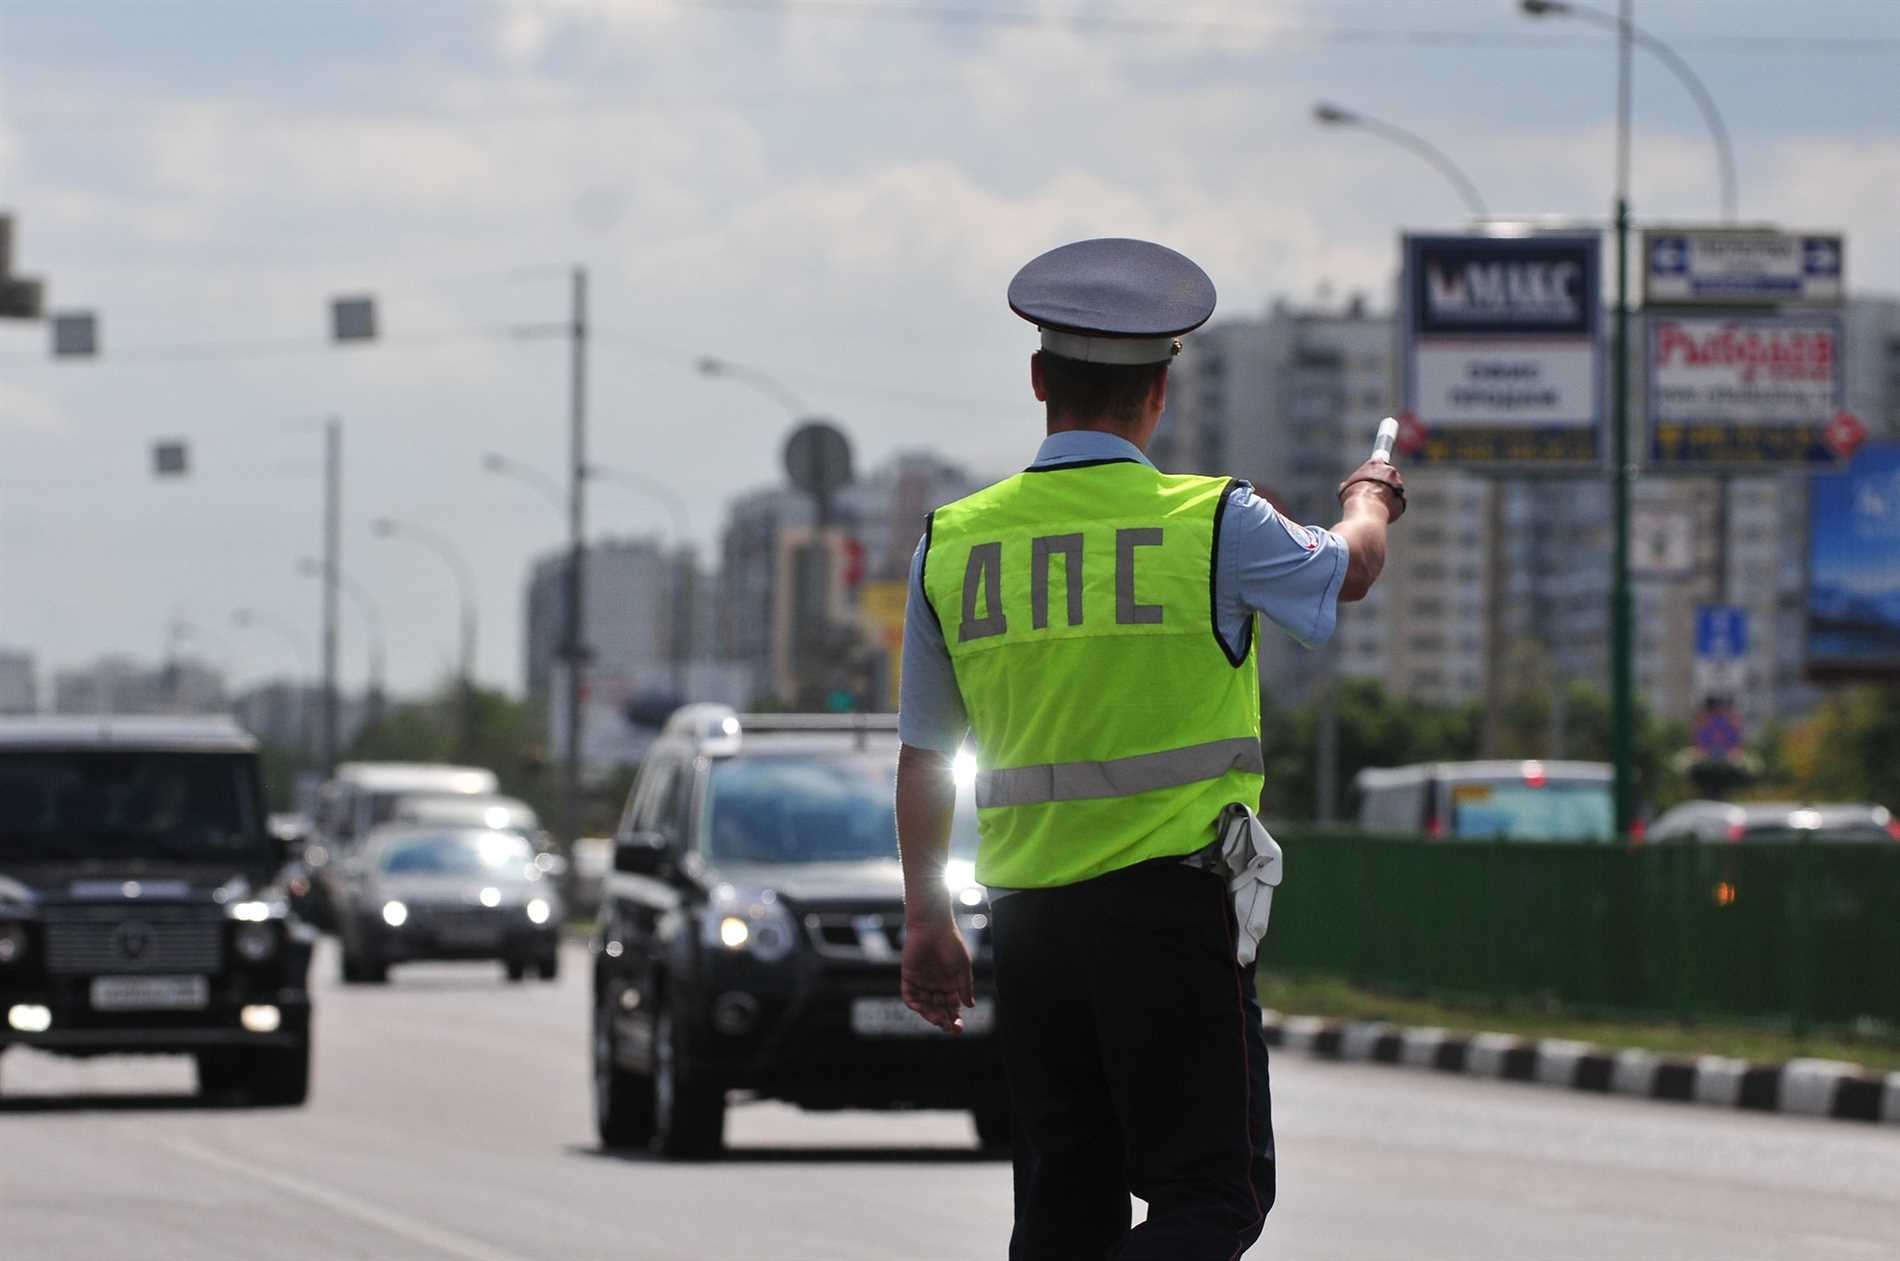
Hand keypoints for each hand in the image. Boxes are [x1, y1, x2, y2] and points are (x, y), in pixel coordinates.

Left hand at [901, 916, 972, 1034]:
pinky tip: (923, 1009)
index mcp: (951, 984)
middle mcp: (936, 985)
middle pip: (939, 1009)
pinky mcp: (909, 977)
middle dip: (944, 1020)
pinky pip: (910, 996)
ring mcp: (922, 982)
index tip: (958, 1027)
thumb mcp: (962, 967)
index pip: (952, 1007)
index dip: (955, 1018)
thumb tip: (970, 1006)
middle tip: (949, 1028)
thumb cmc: (951, 943)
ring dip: (930, 1015)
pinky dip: (914, 1004)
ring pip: (925, 1006)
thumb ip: (965, 987)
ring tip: (937, 1020)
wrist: (932, 926)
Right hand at [1337, 459, 1405, 522]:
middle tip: (1371, 492)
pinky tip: (1380, 511)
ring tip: (1374, 504)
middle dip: (1382, 482)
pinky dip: (1390, 507)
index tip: (1371, 476)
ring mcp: (1399, 485)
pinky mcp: (1402, 500)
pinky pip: (1396, 503)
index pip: (1378, 462)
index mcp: (1376, 463)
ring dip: (1387, 494)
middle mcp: (1390, 471)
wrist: (1366, 513)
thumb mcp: (1345, 487)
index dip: (1374, 471)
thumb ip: (1351, 483)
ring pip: (1394, 489)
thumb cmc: (1354, 498)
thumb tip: (1346, 487)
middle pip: (1388, 475)